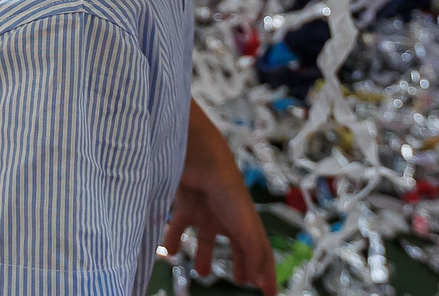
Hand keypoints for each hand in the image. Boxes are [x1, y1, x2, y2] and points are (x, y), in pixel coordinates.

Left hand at [165, 102, 274, 289]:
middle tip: (242, 280)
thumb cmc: (226, 187)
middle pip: (236, 244)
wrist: (198, 156)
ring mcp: (205, 210)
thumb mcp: (245, 224)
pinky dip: (173, 239)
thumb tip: (259, 280)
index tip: (269, 292)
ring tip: (202, 272)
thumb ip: (253, 252)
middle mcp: (227, 216)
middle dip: (241, 262)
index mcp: (246, 221)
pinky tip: (169, 252)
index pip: (260, 251)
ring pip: (206, 237)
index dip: (266, 271)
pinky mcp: (184, 203)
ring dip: (204, 255)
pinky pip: (178, 225)